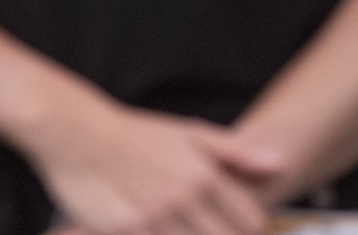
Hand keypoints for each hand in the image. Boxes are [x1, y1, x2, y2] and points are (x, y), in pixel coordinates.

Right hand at [21, 91, 282, 234]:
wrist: (76, 132)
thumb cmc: (134, 134)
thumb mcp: (188, 133)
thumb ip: (235, 153)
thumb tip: (280, 165)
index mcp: (204, 172)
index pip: (249, 221)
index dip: (250, 232)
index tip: (240, 231)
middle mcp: (183, 195)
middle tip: (211, 228)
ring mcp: (154, 215)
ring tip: (183, 226)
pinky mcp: (124, 230)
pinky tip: (161, 231)